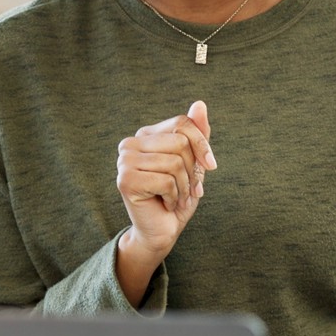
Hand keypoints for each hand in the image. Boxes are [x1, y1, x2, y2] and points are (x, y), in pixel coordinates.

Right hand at [115, 100, 214, 260]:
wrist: (161, 231)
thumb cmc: (177, 196)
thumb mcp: (194, 163)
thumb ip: (196, 134)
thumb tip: (200, 103)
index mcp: (146, 135)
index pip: (182, 123)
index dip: (202, 145)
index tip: (210, 166)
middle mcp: (130, 143)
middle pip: (180, 142)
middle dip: (192, 170)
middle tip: (186, 188)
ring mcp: (124, 161)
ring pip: (175, 163)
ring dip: (184, 187)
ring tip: (176, 197)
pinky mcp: (125, 180)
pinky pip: (166, 181)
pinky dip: (175, 197)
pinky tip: (166, 204)